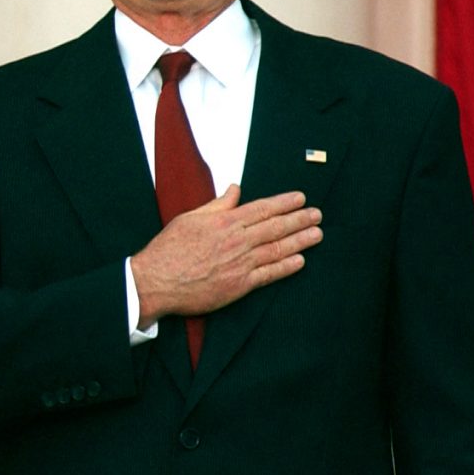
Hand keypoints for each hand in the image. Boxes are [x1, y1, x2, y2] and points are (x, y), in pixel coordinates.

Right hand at [129, 186, 320, 326]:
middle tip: (317, 215)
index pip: (262, 209)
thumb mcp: (189, 218)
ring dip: (300, 241)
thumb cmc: (168, 250)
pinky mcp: (239, 285)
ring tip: (317, 234)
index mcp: (224, 222)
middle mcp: (237, 241)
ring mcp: (240, 263)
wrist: (156, 281)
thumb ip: (216, 205)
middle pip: (276, 227)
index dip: (284, 203)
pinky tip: (300, 260)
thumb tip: (234, 189)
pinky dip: (287, 267)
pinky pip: (270, 274)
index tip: (301, 198)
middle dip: (299, 219)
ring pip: (278, 249)